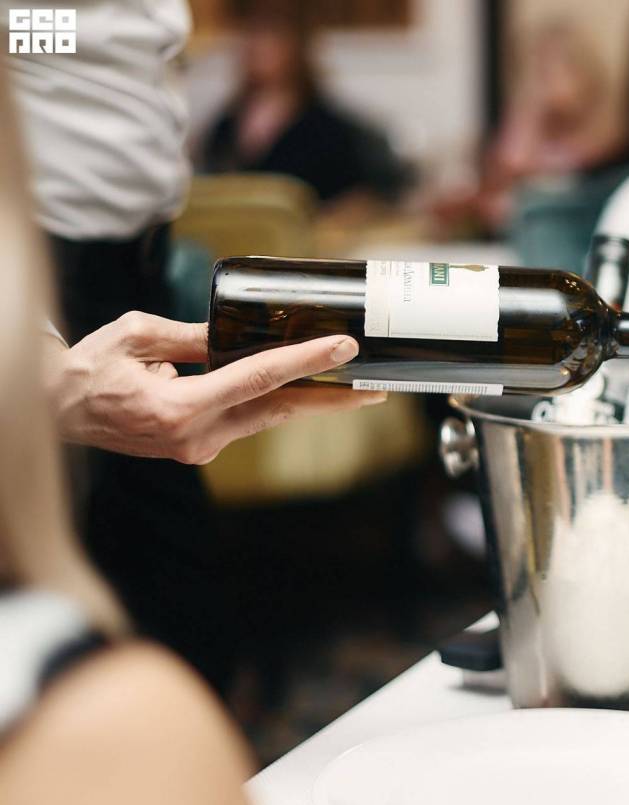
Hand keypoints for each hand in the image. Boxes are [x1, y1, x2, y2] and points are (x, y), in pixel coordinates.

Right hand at [47, 312, 385, 463]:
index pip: (260, 378)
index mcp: (180, 407)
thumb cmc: (87, 372)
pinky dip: (273, 403)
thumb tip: (233, 334)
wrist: (55, 412)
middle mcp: (196, 436)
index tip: (343, 348)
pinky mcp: (197, 448)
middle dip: (331, 399)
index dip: (307, 360)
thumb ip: (190, 336)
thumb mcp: (136, 336)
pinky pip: (246, 420)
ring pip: (267, 418)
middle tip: (375, 389)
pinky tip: (300, 390)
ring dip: (309, 402)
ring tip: (353, 390)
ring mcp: (198, 447)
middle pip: (278, 410)